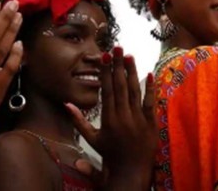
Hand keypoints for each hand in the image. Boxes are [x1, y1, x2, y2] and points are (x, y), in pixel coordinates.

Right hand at [67, 46, 156, 190]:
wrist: (131, 172)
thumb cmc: (110, 154)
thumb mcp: (92, 138)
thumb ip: (79, 121)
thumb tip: (66, 103)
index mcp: (108, 119)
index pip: (107, 90)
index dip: (106, 71)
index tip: (105, 56)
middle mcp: (123, 117)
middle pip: (121, 86)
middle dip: (118, 65)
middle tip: (117, 47)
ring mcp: (138, 119)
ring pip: (135, 91)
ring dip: (132, 72)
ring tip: (129, 55)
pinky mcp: (151, 123)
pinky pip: (151, 103)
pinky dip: (150, 89)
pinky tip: (149, 74)